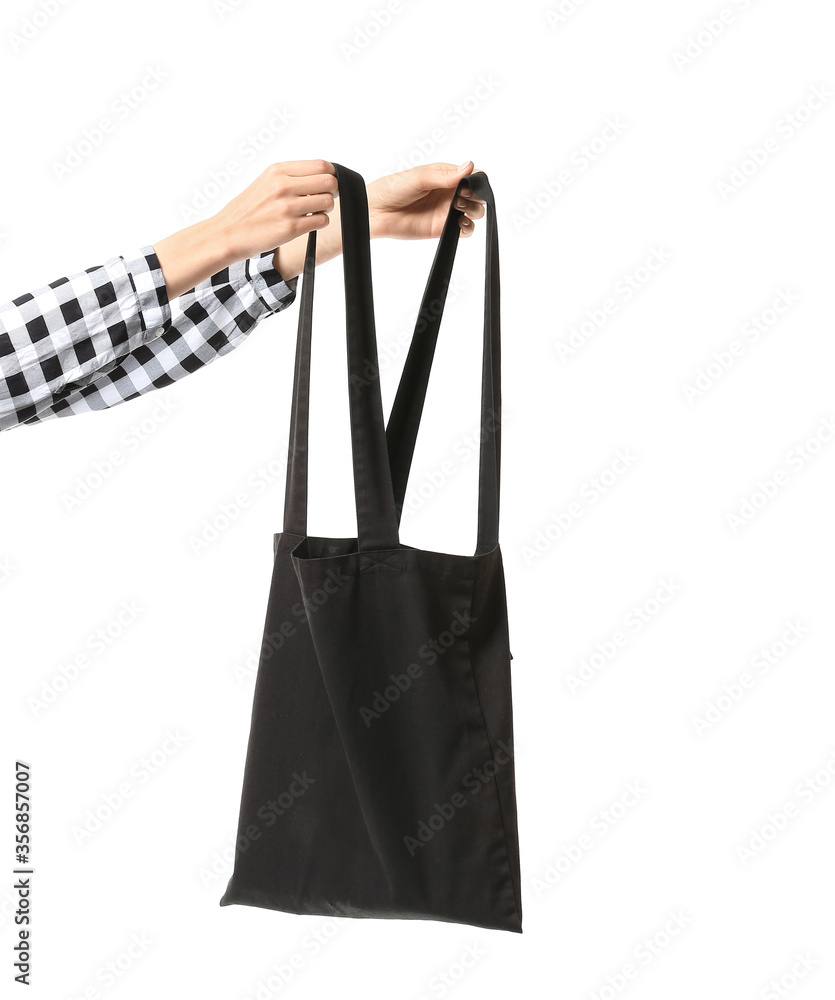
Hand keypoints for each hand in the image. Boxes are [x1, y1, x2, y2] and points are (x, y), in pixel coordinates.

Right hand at [212, 158, 337, 261]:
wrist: (228, 232)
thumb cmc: (248, 209)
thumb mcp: (266, 181)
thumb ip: (291, 176)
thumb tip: (322, 175)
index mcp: (278, 171)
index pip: (321, 165)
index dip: (331, 175)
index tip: (327, 183)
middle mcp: (283, 186)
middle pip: (329, 182)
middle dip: (333, 191)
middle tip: (324, 198)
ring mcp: (287, 207)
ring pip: (328, 202)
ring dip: (326, 208)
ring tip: (314, 211)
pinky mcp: (290, 228)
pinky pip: (321, 221)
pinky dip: (320, 222)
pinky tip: (308, 223)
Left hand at [367, 161, 485, 239]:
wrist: (377, 212)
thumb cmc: (392, 189)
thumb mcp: (419, 177)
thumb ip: (444, 175)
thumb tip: (468, 167)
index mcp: (445, 175)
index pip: (472, 175)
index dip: (476, 181)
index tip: (467, 185)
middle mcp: (448, 192)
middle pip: (476, 194)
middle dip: (476, 196)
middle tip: (460, 198)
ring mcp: (447, 211)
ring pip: (474, 211)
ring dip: (474, 210)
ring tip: (457, 209)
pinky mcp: (443, 228)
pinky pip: (464, 230)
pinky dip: (469, 228)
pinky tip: (460, 224)